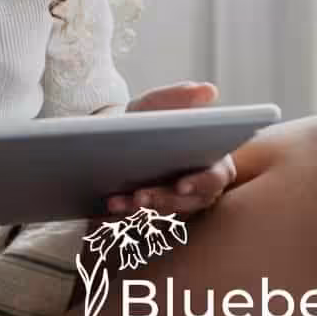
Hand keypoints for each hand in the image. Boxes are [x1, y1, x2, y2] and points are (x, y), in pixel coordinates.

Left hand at [100, 82, 234, 219]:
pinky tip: (103, 209)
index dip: (200, 183)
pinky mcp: (148, 218)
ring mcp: (173, 207)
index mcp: (212, 164)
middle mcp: (196, 191)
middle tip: (140, 196)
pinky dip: (120, 218)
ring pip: (160, 217)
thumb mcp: (157, 104)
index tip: (181, 185)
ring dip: (138, 211)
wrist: (116, 138)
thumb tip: (208, 90)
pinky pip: (136, 225)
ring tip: (115, 202)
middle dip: (162, 201)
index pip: (213, 179)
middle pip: (185, 204)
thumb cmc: (147, 120)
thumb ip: (180, 97)